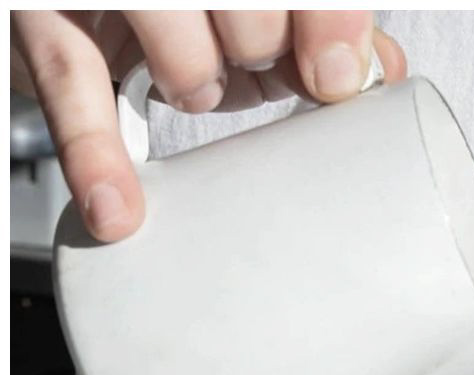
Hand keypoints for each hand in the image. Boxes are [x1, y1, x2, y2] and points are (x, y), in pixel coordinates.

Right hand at [10, 11, 406, 242]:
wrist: (75, 6)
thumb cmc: (183, 13)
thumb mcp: (258, 17)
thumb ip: (323, 32)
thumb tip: (384, 70)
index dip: (329, 24)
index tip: (333, 80)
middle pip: (250, 15)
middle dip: (259, 52)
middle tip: (241, 58)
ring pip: (180, 48)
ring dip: (195, 82)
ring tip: (185, 79)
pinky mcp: (43, 23)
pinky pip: (73, 90)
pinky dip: (99, 157)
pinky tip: (117, 210)